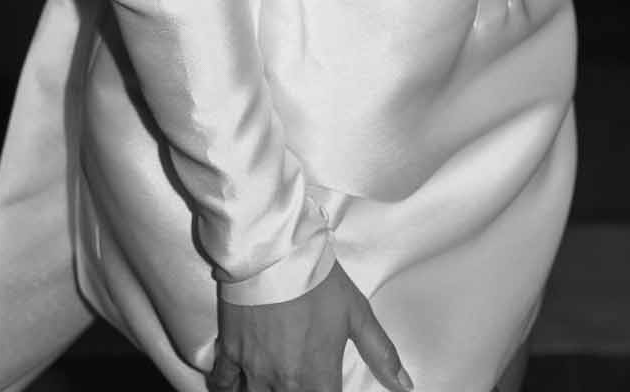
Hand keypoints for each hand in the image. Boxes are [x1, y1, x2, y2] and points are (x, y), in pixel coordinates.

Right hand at [211, 258, 413, 391]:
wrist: (274, 251)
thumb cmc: (317, 279)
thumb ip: (380, 352)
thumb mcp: (356, 312)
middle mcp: (284, 384)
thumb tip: (405, 385)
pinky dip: (228, 387)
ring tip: (274, 382)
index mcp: (317, 378)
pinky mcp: (230, 353)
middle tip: (299, 378)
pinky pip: (224, 385)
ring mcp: (254, 372)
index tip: (325, 389)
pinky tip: (238, 384)